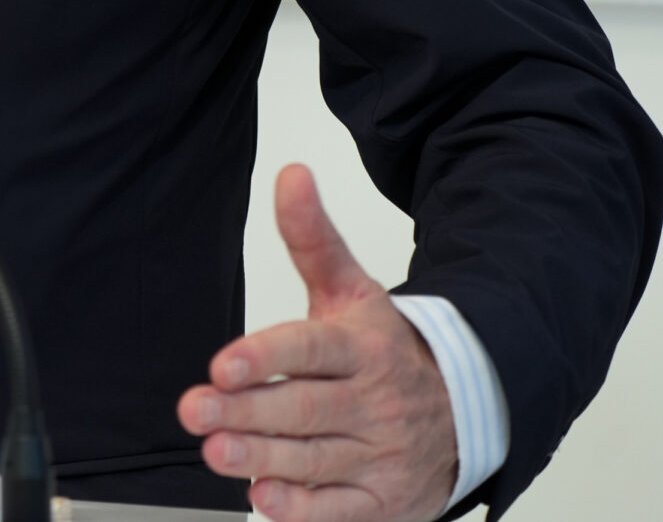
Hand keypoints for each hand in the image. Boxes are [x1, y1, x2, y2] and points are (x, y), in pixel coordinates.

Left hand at [177, 165, 457, 521]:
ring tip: (215, 450)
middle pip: (303, 407)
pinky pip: (340, 508)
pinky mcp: (382, 499)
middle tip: (195, 409)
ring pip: (314, 457)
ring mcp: (379, 453)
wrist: (467, 410)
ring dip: (262, 456)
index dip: (267, 356)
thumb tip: (290, 174)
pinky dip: (303, 507)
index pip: (311, 349)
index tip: (223, 363)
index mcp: (363, 346)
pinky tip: (264, 497)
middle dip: (246, 411)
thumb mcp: (353, 289)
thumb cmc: (387, 348)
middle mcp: (372, 401)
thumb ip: (312, 237)